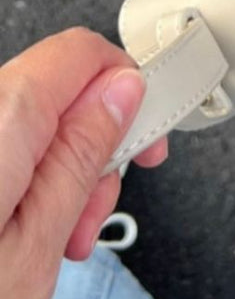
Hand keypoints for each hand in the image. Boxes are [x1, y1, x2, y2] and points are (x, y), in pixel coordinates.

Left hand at [0, 28, 167, 298]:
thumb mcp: (36, 245)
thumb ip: (84, 153)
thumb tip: (122, 92)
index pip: (83, 53)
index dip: (129, 84)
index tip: (150, 126)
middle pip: (55, 89)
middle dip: (94, 140)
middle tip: (99, 200)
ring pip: (25, 123)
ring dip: (58, 170)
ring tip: (58, 235)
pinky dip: (19, 181)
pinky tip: (22, 232)